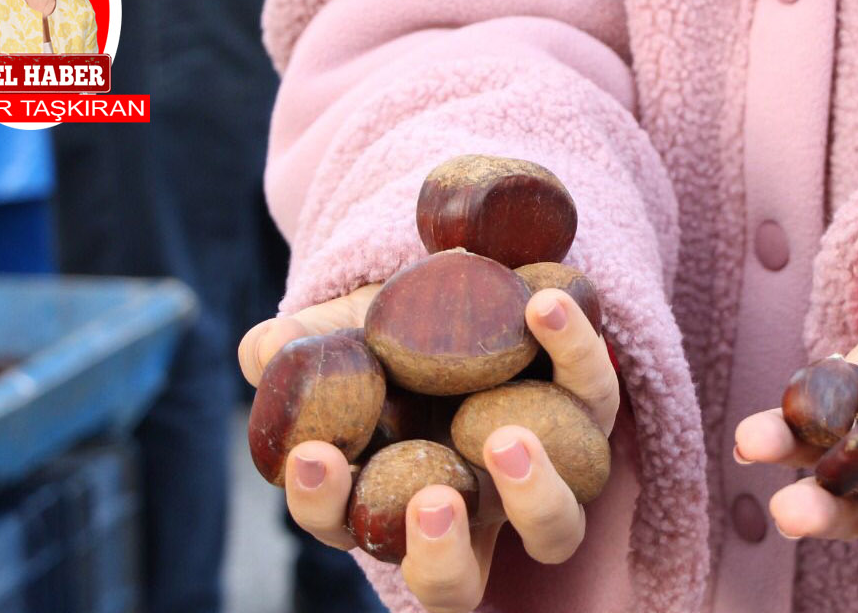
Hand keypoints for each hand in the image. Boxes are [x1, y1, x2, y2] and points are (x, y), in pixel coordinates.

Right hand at [238, 282, 619, 611]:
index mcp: (387, 497)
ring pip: (553, 533)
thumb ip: (293, 345)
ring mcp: (536, 473)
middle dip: (441, 558)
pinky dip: (575, 350)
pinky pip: (593, 393)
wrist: (460, 275)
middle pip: (457, 586)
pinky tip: (546, 307)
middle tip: (433, 501)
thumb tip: (264, 351)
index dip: (325, 505)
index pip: (348, 529)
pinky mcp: (587, 411)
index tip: (315, 455)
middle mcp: (467, 506)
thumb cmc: (381, 325)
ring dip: (534, 498)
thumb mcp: (332, 330)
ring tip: (506, 440)